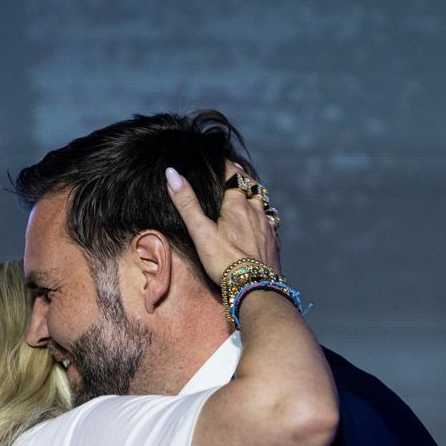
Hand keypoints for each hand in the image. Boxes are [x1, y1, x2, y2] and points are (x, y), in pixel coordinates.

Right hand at [165, 165, 280, 281]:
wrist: (255, 287)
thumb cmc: (225, 260)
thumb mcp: (201, 232)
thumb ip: (186, 203)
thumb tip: (171, 173)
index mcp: (238, 205)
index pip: (233, 175)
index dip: (226, 165)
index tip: (220, 158)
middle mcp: (256, 211)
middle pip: (252, 187)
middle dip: (243, 179)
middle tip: (236, 173)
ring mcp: (267, 227)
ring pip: (263, 204)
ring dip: (255, 197)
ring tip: (248, 196)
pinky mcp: (273, 243)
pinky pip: (270, 224)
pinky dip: (264, 218)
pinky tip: (261, 224)